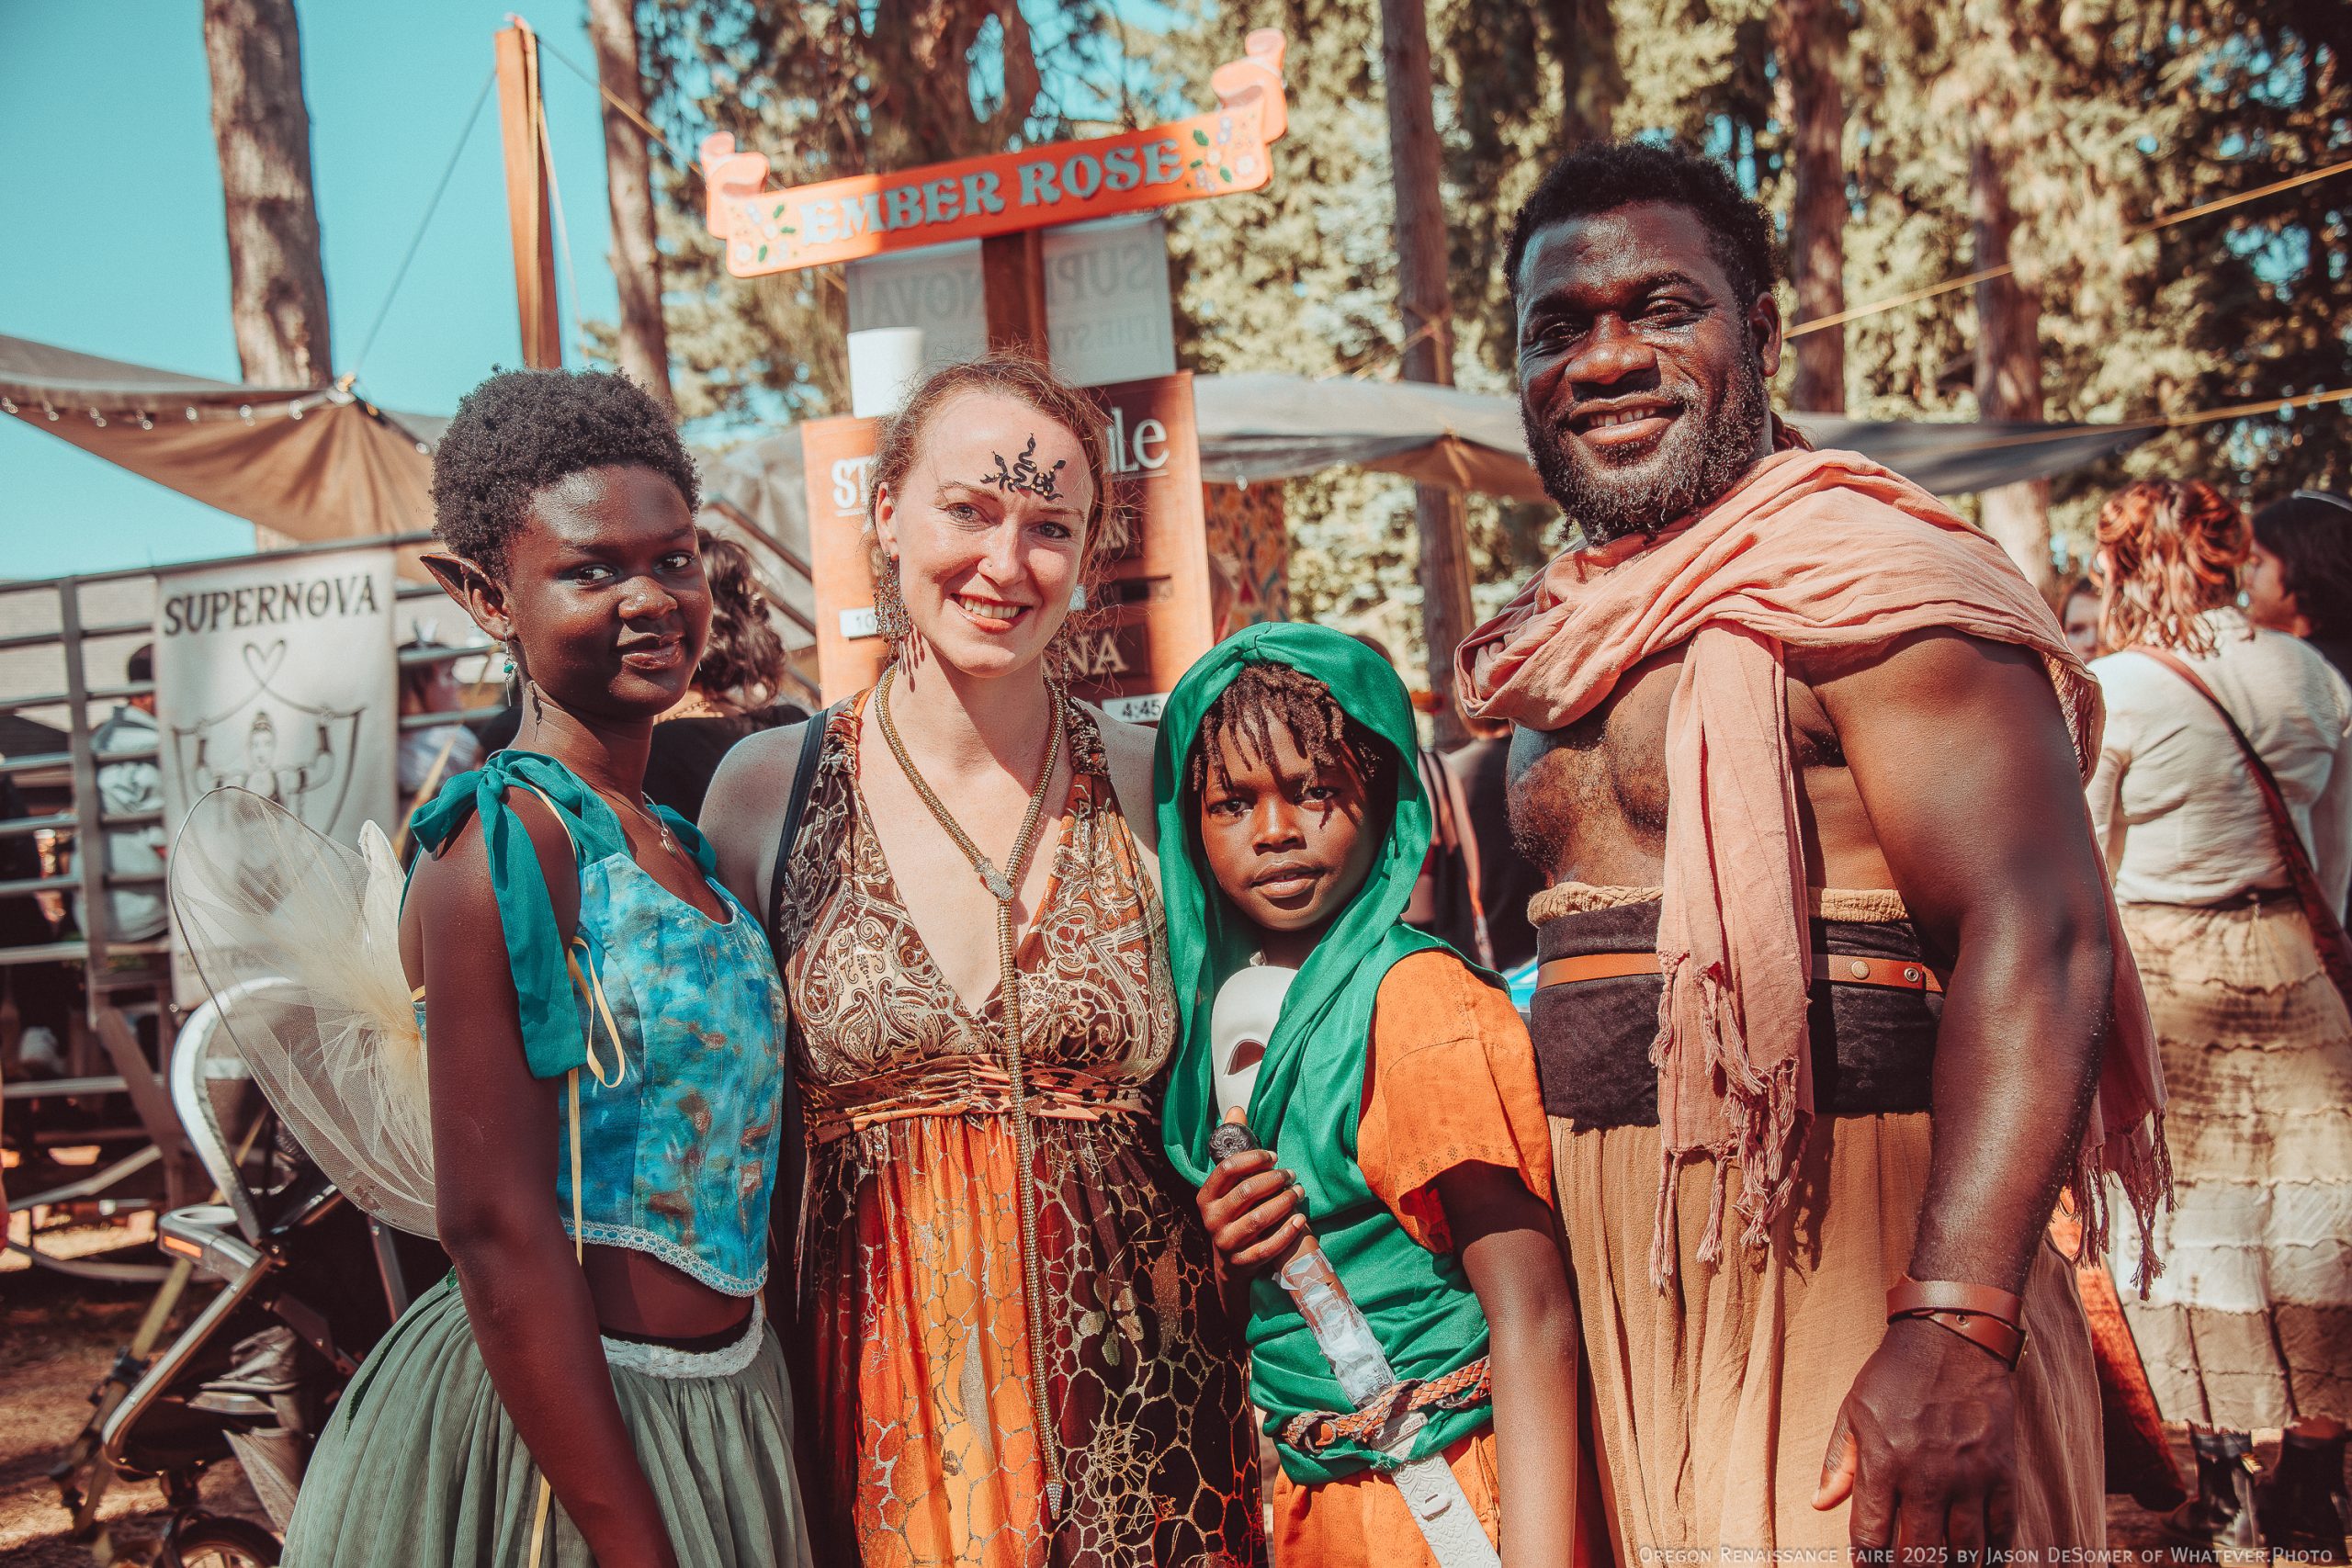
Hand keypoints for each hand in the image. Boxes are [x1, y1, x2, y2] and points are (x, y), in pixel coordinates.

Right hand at [1195, 1147, 1305, 1276]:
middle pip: (1245, 1193)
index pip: (1226, 1169)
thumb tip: (1237, 1110)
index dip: (1253, 1159)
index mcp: (1206, 1196)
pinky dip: (1286, 1232)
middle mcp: (1212, 1219)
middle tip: (1291, 1175)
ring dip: (1283, 1203)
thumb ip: (1234, 1147)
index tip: (1273, 1156)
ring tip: (1299, 1192)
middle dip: (1273, 1180)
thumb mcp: (1229, 1184)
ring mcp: (1226, 1242)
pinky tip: (1301, 1219)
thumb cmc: (1234, 1212)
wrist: (1230, 1263)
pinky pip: (1267, 1247)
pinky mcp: (1243, 1262)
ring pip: (1258, 1219)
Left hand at [1813, 1316, 2017, 1564]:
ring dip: (1949, 1567)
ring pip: (1963, 1552)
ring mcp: (1969, 1478)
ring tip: (1937, 1565)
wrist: (1952, 1340)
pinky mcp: (2002, 1472)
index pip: (1872, 1537)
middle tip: (1904, 1566)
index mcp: (1885, 1464)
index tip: (1866, 1564)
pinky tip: (1980, 1559)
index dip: (1866, 1561)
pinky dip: (1992, 1554)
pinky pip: (2003, 1531)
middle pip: (1919, 1555)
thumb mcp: (1854, 1412)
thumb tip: (1820, 1504)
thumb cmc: (1896, 1375)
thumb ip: (1840, 1463)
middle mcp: (1927, 1478)